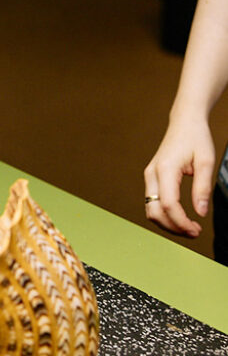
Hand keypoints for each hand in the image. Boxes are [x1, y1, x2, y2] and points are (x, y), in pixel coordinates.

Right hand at [144, 115, 214, 236]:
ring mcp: (149, 177)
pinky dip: (165, 215)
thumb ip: (203, 188)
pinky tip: (180, 217)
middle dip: (173, 227)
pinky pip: (153, 203)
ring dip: (167, 223)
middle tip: (194, 233)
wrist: (184, 122)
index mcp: (165, 169)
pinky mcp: (151, 179)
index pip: (169, 204)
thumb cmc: (196, 138)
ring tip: (188, 227)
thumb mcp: (206, 162)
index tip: (196, 230)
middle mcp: (152, 175)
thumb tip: (200, 212)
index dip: (181, 222)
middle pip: (154, 212)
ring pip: (151, 210)